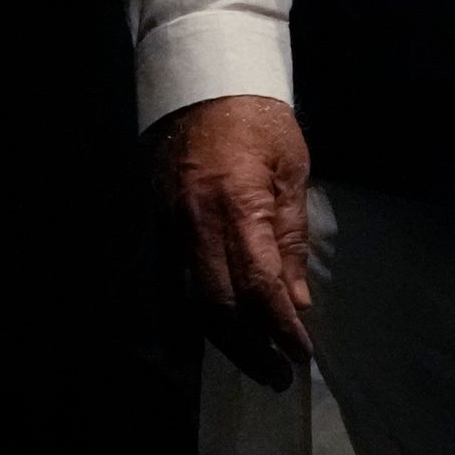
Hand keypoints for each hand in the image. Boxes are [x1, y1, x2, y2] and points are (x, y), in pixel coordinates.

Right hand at [159, 94, 316, 388]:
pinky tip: (198, 342)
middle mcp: (196, 224)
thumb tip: (295, 299)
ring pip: (187, 301)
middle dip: (249, 348)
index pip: (259, 285)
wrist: (199, 79)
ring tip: (248, 362)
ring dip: (218, 341)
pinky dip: (181, 318)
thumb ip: (290, 236)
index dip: (280, 327)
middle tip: (276, 375)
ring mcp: (168, 226)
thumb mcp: (292, 168)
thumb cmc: (258, 119)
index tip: (300, 354)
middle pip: (218, 306)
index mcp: (238, 205)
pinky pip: (163, 283)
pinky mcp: (154, 225)